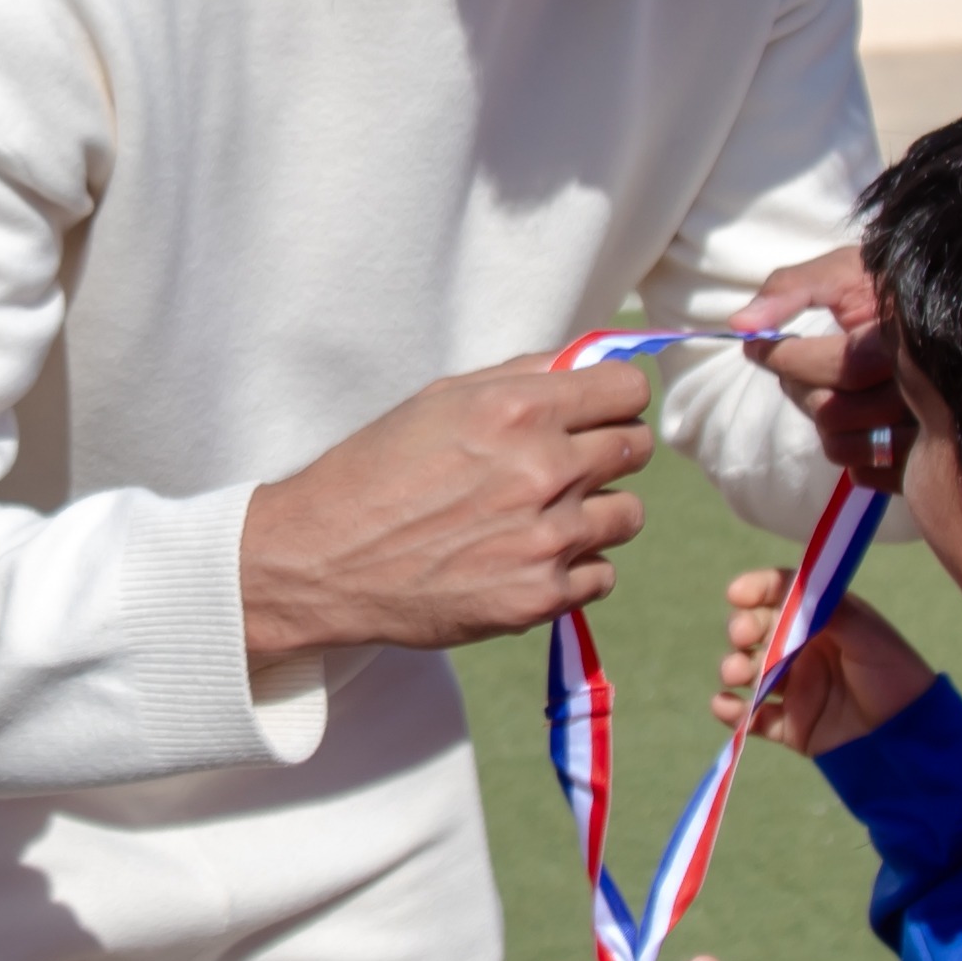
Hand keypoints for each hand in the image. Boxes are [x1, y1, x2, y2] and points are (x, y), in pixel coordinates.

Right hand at [242, 354, 652, 671]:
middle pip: (637, 447)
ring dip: (597, 512)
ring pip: (629, 514)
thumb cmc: (377, 470)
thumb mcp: (441, 398)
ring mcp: (546, 538)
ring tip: (545, 517)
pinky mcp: (540, 597)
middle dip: (609, 450)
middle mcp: (542, 470)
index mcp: (519, 409)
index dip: (615, 398)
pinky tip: (529, 559)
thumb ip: (523, 376)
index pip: (629, 388)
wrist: (323, 559)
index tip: (599, 411)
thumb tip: (587, 363)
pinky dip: (575, 568)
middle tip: (566, 465)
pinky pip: (603, 574)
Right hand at [713, 572, 924, 757]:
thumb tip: (793, 591)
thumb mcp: (867, 634)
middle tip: (743, 636)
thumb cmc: (894, 673)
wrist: (909, 733)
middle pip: (757, 632)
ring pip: (748, 672)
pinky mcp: (790, 726)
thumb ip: (830, 612)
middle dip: (742, 629)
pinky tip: (727, 705)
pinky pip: (750, 718)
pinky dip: (732, 711)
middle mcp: (802, 652)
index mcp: (822, 622)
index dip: (757, 590)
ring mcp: (793, 689)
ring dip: (734, 667)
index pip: (782, 596)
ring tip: (738, 672)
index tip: (736, 593)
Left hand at [738, 244, 913, 488]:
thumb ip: (791, 288)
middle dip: (797, 385)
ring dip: (818, 417)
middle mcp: (929, 390)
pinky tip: (853, 413)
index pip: (839, 367)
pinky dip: (846, 449)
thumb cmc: (884, 285)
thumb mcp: (844, 270)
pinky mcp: (926, 462)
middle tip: (793, 364)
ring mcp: (933, 432)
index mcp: (911, 339)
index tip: (759, 345)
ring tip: (824, 386)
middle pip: (833, 412)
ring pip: (842, 446)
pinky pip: (862, 474)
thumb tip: (741, 324)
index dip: (785, 358)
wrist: (945, 312)